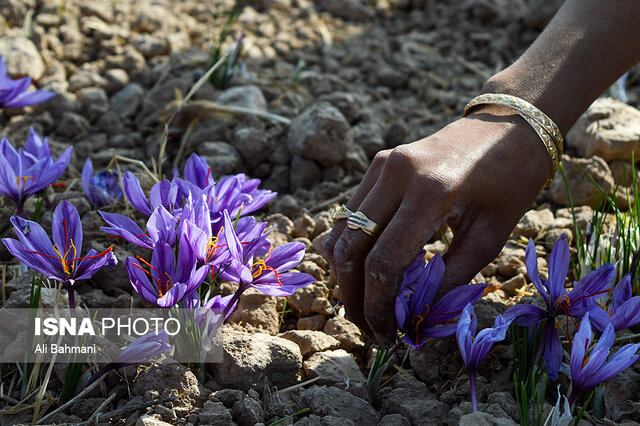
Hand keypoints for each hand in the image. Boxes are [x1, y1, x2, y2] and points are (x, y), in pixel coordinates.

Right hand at [324, 110, 550, 346]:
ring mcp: (381, 165)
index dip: (379, 308)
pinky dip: (351, 248)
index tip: (387, 336)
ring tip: (364, 304)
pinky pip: (350, 214)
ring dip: (345, 274)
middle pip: (350, 249)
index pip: (382, 263)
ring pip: (341, 232)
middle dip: (353, 297)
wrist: (508, 127)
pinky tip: (366, 271)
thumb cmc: (509, 183)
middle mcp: (395, 174)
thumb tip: (415, 319)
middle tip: (368, 327)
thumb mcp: (488, 237)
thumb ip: (449, 280)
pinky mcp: (377, 164)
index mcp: (430, 193)